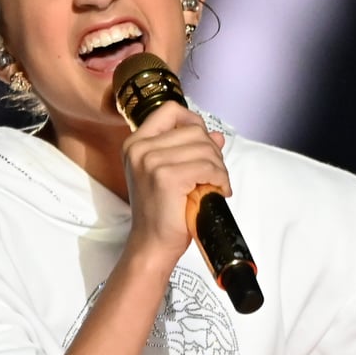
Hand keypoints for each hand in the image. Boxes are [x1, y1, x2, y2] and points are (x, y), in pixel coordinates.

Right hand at [119, 100, 226, 267]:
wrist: (153, 244)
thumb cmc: (162, 212)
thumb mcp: (171, 173)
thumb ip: (191, 149)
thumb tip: (216, 135)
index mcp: (135, 143)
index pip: (171, 110)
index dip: (194, 123)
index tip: (203, 144)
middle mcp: (139, 148)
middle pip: (194, 130)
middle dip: (212, 152)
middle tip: (213, 175)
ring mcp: (151, 161)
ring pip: (205, 148)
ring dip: (219, 168)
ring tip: (215, 185)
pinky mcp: (166, 177)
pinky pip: (207, 167)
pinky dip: (220, 179)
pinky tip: (217, 191)